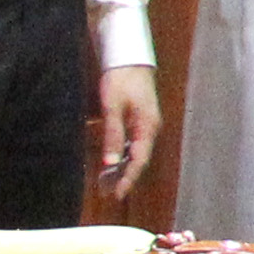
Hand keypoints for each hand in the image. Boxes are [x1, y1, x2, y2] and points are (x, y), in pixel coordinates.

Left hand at [93, 65, 161, 199]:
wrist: (129, 59)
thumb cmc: (121, 80)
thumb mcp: (113, 107)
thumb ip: (112, 135)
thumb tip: (110, 162)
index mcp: (147, 127)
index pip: (139, 160)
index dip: (128, 178)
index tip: (117, 194)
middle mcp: (150, 129)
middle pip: (138, 160)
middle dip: (123, 177)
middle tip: (106, 194)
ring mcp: (145, 125)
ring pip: (134, 154)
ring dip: (121, 168)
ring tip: (104, 183)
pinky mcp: (139, 121)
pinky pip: (131, 145)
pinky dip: (120, 156)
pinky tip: (109, 163)